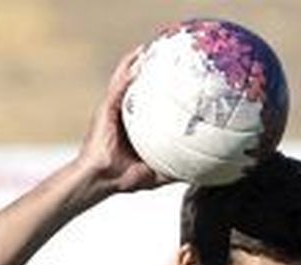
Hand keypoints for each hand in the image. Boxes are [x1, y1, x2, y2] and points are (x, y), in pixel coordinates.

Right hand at [74, 47, 167, 193]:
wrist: (102, 180)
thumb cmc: (125, 178)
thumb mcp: (156, 173)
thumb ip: (174, 170)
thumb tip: (198, 173)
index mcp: (134, 124)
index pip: (147, 100)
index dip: (158, 86)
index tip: (173, 75)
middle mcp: (122, 112)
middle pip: (134, 84)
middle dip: (145, 68)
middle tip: (163, 53)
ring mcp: (113, 109)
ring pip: (123, 79)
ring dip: (134, 63)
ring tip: (147, 49)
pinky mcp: (105, 110)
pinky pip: (117, 88)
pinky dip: (126, 75)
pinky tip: (137, 64)